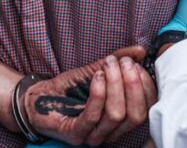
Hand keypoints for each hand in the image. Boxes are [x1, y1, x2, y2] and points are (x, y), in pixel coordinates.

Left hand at [23, 46, 155, 145]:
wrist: (40, 97)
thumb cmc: (71, 87)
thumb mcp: (98, 69)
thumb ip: (119, 60)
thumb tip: (140, 50)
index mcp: (121, 117)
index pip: (146, 108)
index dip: (146, 85)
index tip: (137, 63)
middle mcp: (111, 131)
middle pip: (136, 115)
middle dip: (133, 85)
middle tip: (124, 62)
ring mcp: (94, 135)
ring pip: (116, 115)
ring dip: (115, 84)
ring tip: (108, 65)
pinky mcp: (76, 134)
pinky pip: (92, 117)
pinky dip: (98, 93)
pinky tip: (96, 76)